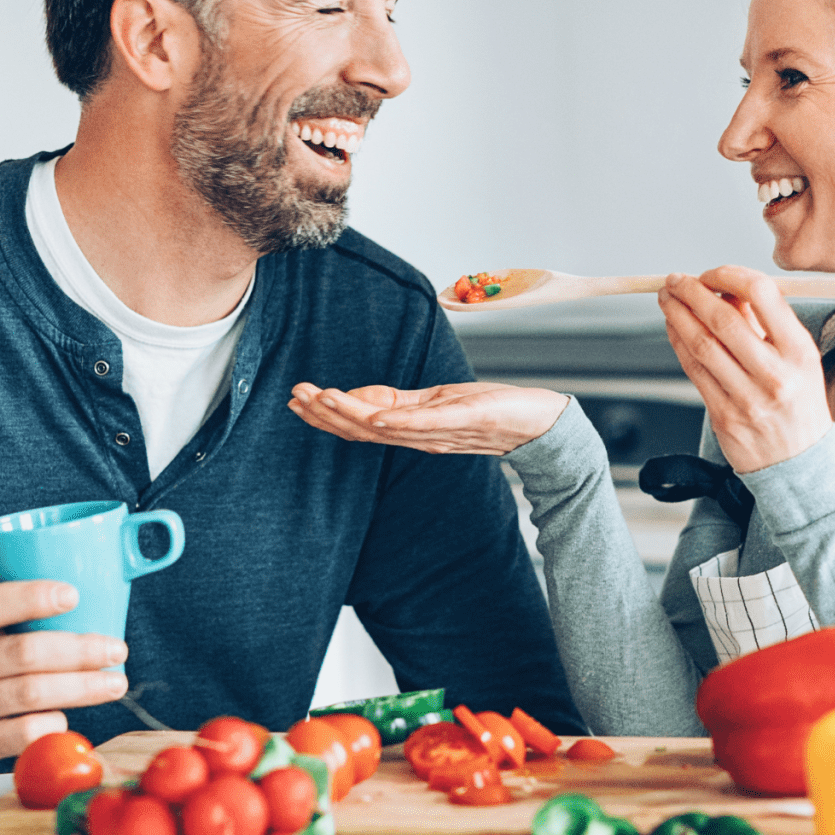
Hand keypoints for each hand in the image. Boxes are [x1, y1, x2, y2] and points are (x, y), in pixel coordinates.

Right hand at [0, 580, 128, 787]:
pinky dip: (51, 724)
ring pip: (32, 693)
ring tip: (113, 682)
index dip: (33, 598)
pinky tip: (66, 717)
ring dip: (81, 687)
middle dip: (79, 649)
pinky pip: (22, 733)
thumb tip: (61, 603)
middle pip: (25, 652)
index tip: (71, 595)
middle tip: (115, 648)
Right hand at [288, 381, 567, 455]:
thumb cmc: (493, 411)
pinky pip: (424, 426)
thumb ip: (404, 404)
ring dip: (350, 415)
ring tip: (321, 398)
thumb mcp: (441, 402)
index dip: (328, 414)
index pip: (361, 423)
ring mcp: (438, 432)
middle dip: (327, 415)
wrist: (538, 425)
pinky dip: (399, 423)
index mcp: (412, 430)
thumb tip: (367, 397)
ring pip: (384, 428)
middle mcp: (419, 437)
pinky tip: (376, 417)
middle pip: (363, 430)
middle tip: (296, 397)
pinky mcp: (460, 421)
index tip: (299, 399)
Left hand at [659, 266, 831, 472]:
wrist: (800, 466)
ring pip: (702, 345)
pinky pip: (694, 371)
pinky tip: (672, 329)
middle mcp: (775, 374)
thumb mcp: (798, 360)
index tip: (711, 273)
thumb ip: (765, 324)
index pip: (762, 295)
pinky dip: (678, 344)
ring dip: (677, 315)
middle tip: (675, 280)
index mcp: (800, 352)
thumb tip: (726, 289)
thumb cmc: (798, 404)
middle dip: (692, 293)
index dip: (728, 276)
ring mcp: (748, 398)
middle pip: (723, 319)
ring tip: (666, 299)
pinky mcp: (724, 416)